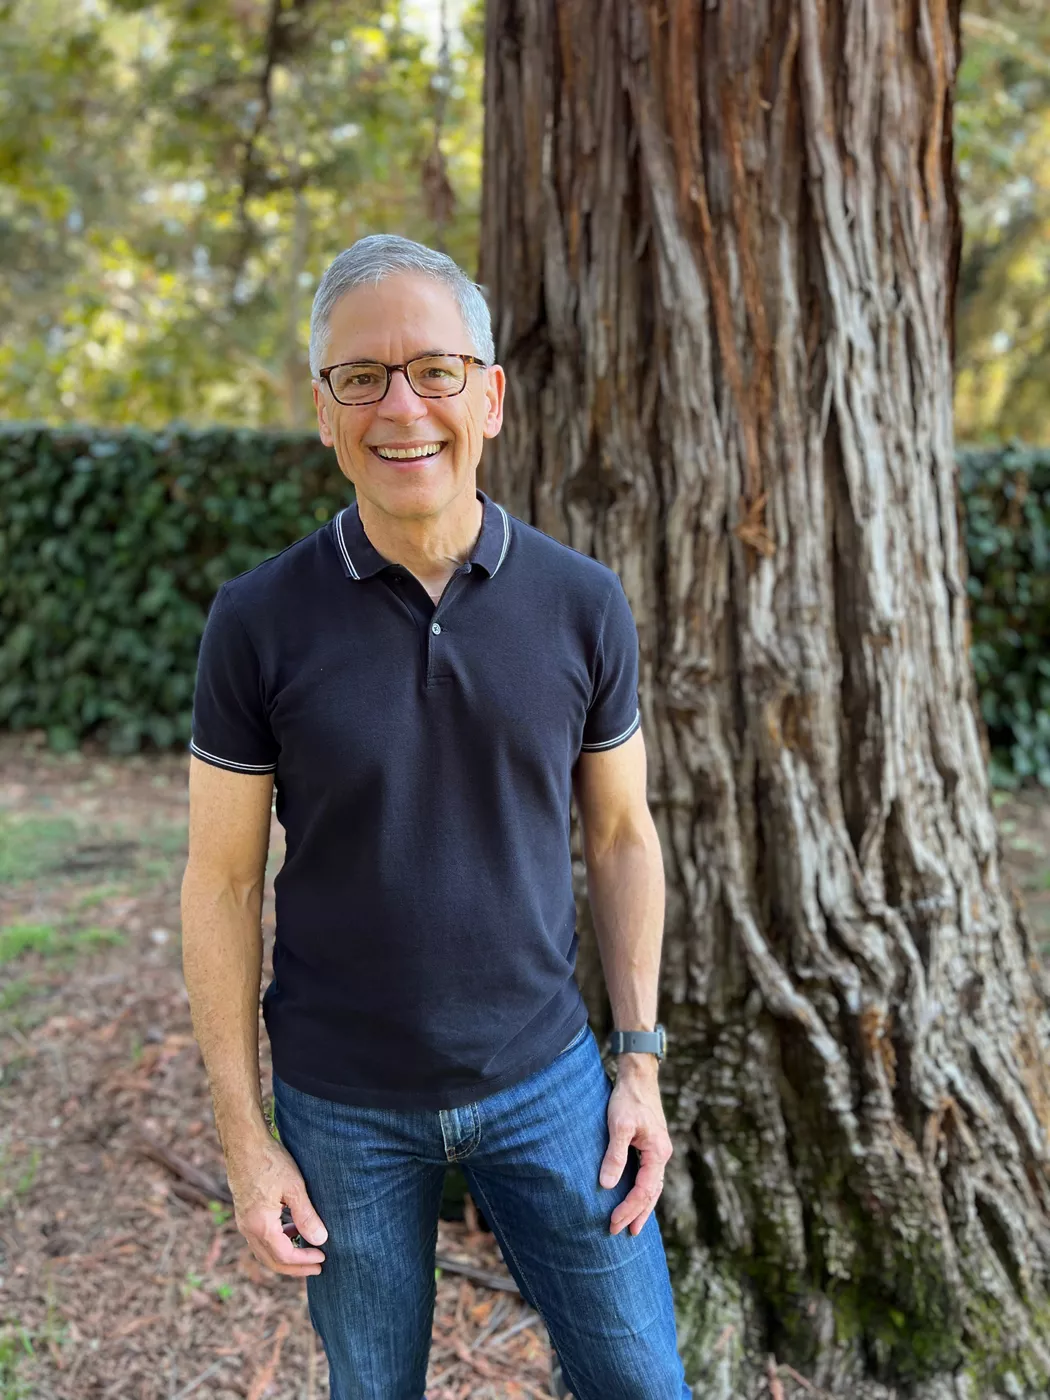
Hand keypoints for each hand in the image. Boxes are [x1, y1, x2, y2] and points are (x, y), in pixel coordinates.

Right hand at [226, 1131, 328, 1277]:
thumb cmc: (270, 1161)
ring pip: (264, 1251)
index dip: (305, 1261)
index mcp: (260, 1225)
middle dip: (295, 1268)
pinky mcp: (244, 1213)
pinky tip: (291, 1229)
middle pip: (271, 1261)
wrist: (243, 1143)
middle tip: (318, 1268)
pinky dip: (277, 1242)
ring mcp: (243, 1222)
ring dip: (285, 1255)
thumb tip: (321, 1240)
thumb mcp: (294, 1187)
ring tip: (308, 1248)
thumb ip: (306, 1216)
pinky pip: (260, 1238)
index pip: (284, 1255)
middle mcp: (248, 1228)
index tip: (323, 1258)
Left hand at [599, 1062, 672, 1235]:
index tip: (613, 1223)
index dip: (629, 1209)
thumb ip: (615, 1155)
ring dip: (642, 1206)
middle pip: (652, 1193)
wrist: (638, 1076)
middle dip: (637, 1214)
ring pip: (653, 1186)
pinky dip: (642, 1191)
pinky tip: (634, 1198)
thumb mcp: (619, 1125)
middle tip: (621, 1233)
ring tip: (632, 1226)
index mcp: (658, 1152)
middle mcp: (662, 1154)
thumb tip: (607, 1185)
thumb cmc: (628, 1098)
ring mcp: (658, 1150)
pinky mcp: (651, 1145)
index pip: (644, 1190)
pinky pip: (649, 1176)